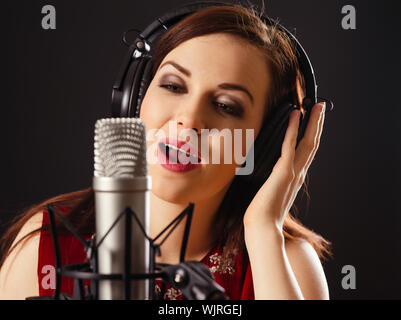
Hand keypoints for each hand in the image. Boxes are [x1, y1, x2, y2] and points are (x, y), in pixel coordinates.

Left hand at [243, 102, 325, 232]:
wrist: (263, 226)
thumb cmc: (263, 213)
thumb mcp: (270, 193)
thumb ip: (273, 182)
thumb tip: (266, 175)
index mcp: (295, 178)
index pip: (306, 152)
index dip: (311, 135)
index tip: (313, 122)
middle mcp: (298, 173)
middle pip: (312, 144)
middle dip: (317, 124)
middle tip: (321, 107)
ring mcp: (293, 172)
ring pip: (307, 142)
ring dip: (312, 123)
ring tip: (316, 106)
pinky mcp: (283, 171)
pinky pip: (289, 145)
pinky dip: (293, 129)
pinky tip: (295, 115)